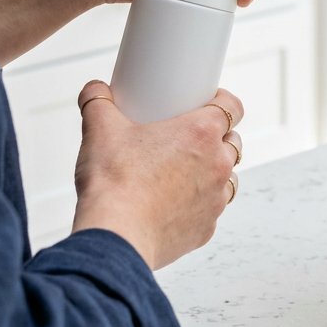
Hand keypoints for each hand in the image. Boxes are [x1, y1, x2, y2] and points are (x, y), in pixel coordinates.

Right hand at [72, 82, 243, 269]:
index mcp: (202, 132)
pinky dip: (200, 204)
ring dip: (213, 171)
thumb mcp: (100, 129)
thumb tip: (94, 89)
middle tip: (187, 137)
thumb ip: (97, 102)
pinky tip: (176, 202)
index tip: (206, 102)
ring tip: (185, 170)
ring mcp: (215, 199)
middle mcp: (218, 164)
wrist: (115, 237)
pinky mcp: (206, 229)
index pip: (232, 106)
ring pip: (228, 177)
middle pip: (232, 141)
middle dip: (217, 136)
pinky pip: (211, 210)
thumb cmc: (114, 181)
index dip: (222, 100)